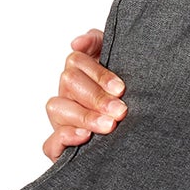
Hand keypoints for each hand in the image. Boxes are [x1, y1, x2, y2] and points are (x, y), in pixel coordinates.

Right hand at [42, 29, 127, 159]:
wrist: (139, 134)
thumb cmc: (126, 97)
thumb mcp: (119, 63)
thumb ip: (98, 42)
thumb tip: (77, 42)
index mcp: (79, 72)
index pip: (77, 61)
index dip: (99, 74)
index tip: (121, 89)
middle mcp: (67, 94)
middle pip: (69, 83)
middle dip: (97, 97)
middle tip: (120, 110)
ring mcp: (61, 119)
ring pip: (57, 108)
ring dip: (85, 116)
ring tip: (109, 125)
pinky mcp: (59, 147)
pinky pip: (50, 143)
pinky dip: (65, 138)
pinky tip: (84, 136)